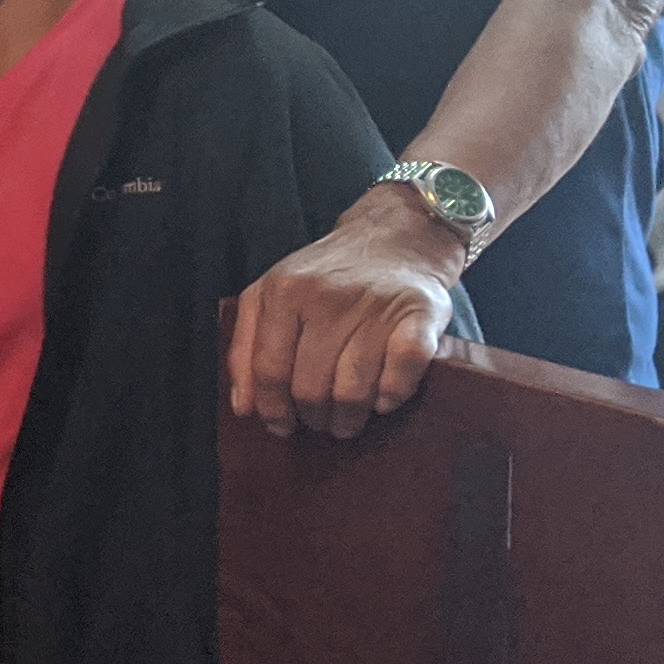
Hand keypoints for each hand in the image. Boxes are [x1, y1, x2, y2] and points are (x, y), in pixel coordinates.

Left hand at [229, 188, 467, 438]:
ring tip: (347, 420)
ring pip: (352, 391)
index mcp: (284, 291)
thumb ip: (246, 346)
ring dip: (349, 418)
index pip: (269, 370)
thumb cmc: (326, 276)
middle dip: (313, 418)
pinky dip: (390, 396)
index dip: (272, 409)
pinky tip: (382, 400)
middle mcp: (327, 297)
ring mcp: (375, 306)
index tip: (280, 426)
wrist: (395, 238)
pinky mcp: (421, 314)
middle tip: (320, 422)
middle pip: (310, 388)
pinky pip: (401, 374)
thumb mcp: (271, 295)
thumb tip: (243, 407)